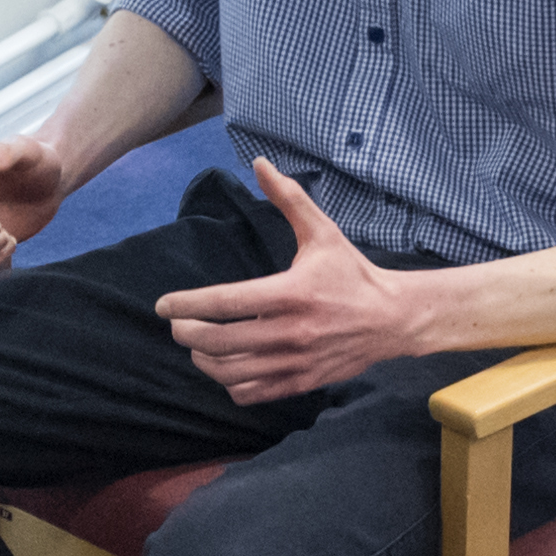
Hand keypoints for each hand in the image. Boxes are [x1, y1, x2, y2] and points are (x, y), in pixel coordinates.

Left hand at [160, 159, 432, 405]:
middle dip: (187, 333)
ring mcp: (295, 361)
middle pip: (219, 341)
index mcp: (291, 293)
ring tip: (197, 345)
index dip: (187, 304)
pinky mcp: (301, 382)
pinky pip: (252, 392)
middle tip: (177, 324)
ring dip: (203, 360)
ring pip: (230, 372)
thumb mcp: (322, 232)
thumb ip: (288, 198)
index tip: (163, 305)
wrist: (392, 319)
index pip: (225, 302)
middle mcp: (291, 332)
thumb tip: (258, 163)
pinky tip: (227, 366)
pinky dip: (230, 383)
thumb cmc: (352, 273)